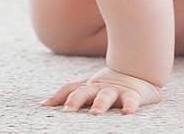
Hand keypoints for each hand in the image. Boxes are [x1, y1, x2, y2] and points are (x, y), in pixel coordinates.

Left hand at [41, 67, 161, 114]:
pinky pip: (132, 101)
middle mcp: (100, 87)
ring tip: (95, 113)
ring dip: (100, 104)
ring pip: (106, 96)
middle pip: (85, 91)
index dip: (59, 96)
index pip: (71, 89)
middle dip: (76, 100)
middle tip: (68, 110)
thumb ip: (69, 93)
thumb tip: (43, 104)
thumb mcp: (90, 87)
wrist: (141, 70)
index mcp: (89, 86)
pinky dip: (130, 106)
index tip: (45, 106)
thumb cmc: (110, 83)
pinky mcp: (133, 95)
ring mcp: (116, 91)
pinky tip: (127, 113)